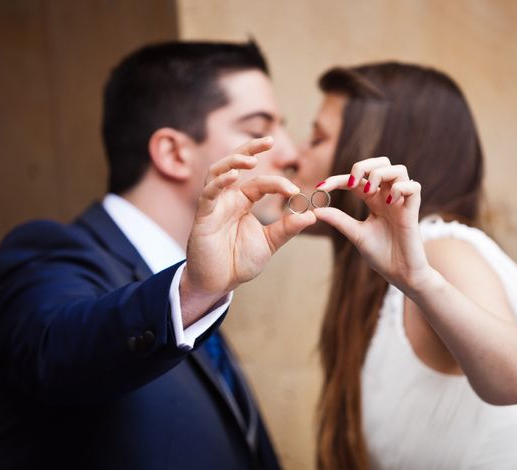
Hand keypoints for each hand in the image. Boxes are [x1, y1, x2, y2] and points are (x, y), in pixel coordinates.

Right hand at [181, 137, 315, 319]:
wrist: (218, 283)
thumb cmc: (239, 262)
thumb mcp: (269, 243)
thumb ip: (287, 229)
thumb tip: (313, 215)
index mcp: (243, 202)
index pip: (261, 182)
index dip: (278, 183)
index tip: (294, 191)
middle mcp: (227, 199)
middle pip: (236, 164)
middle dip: (250, 149)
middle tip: (269, 139)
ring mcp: (213, 205)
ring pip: (218, 172)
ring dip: (233, 161)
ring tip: (250, 158)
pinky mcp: (203, 216)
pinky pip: (208, 193)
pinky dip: (219, 182)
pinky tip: (233, 176)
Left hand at [314, 157, 432, 292]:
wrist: (400, 274)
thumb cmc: (381, 255)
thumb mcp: (356, 234)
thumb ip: (339, 220)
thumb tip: (315, 210)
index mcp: (374, 201)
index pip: (356, 180)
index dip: (337, 179)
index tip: (320, 187)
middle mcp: (388, 197)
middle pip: (381, 163)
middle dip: (363, 165)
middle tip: (351, 183)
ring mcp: (402, 202)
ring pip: (397, 169)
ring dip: (380, 174)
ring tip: (370, 192)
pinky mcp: (413, 210)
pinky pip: (414, 186)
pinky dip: (400, 188)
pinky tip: (390, 201)